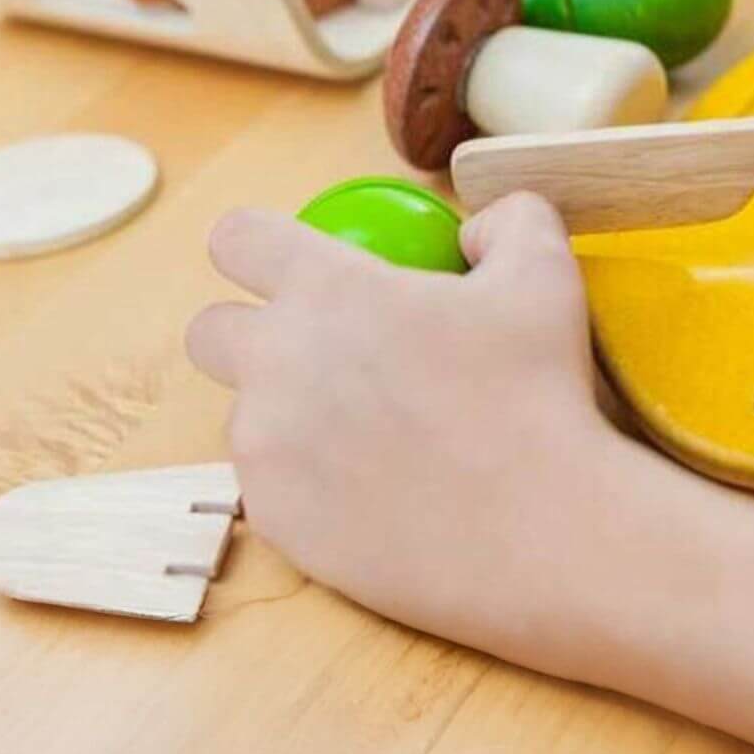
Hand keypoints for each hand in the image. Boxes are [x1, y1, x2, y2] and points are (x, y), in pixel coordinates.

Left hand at [185, 192, 637, 678]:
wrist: (542, 531)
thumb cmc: (542, 392)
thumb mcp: (545, 273)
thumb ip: (505, 222)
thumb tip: (473, 232)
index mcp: (326, 288)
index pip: (236, 237)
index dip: (259, 245)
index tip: (290, 264)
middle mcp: (275, 361)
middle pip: (209, 330)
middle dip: (251, 333)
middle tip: (324, 355)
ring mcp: (265, 446)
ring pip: (243, 415)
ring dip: (285, 415)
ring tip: (369, 436)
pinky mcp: (273, 518)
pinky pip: (267, 486)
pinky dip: (306, 483)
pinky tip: (373, 491)